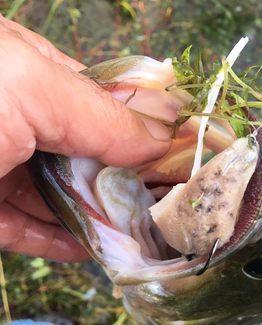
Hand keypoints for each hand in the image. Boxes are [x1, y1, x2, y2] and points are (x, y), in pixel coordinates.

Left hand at [0, 16, 170, 261]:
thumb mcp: (31, 87)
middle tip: (166, 207)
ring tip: (139, 237)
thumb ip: (103, 113)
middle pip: (85, 154)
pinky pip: (23, 229)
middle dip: (125, 180)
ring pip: (57, 196)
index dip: (144, 129)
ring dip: (97, 218)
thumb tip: (166, 134)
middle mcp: (14, 117)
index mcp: (30, 72)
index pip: (104, 102)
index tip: (181, 160)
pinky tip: (90, 252)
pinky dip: (57, 242)